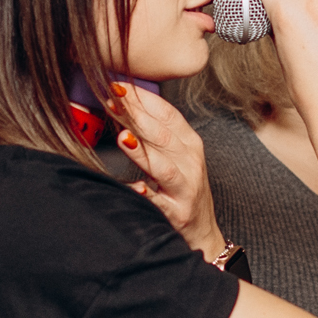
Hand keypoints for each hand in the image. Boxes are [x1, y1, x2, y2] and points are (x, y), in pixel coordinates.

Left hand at [108, 83, 220, 251]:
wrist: (203, 233)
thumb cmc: (184, 189)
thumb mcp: (178, 156)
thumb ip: (156, 132)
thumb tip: (124, 104)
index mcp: (190, 144)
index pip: (167, 114)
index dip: (143, 98)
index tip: (118, 85)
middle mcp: (191, 163)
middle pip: (163, 135)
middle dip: (137, 116)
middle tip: (114, 101)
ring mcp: (185, 189)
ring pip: (164, 167)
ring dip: (143, 152)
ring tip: (123, 138)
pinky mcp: (178, 213)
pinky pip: (160, 204)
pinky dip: (148, 196)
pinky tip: (135, 187)